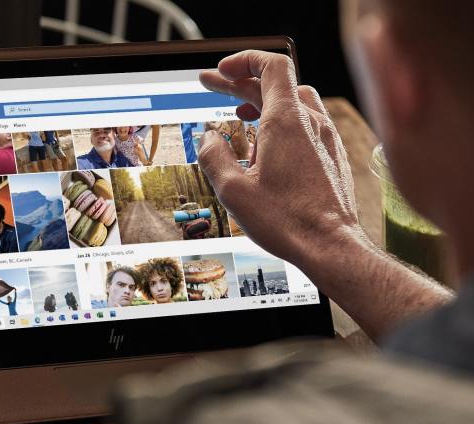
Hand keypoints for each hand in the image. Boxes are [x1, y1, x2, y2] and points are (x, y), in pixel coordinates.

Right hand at [198, 50, 359, 264]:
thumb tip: (208, 138)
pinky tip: (266, 149)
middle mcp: (311, 123)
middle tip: (215, 87)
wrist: (330, 245)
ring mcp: (326, 138)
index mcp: (286, 121)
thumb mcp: (232, 190)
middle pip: (277, 83)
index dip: (243, 60)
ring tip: (240, 119)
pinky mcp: (332, 155)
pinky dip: (281, 123)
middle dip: (241, 83)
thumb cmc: (286, 220)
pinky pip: (306, 125)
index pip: (271, 65)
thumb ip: (213, 156)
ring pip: (294, 102)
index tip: (222, 71)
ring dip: (263, 102)